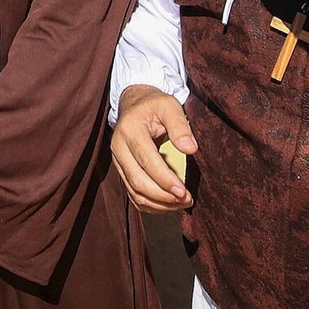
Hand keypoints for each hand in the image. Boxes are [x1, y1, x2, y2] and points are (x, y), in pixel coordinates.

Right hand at [110, 85, 195, 212]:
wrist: (134, 104)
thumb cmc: (154, 105)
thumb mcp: (169, 106)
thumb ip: (180, 126)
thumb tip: (191, 149)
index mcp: (130, 130)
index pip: (146, 161)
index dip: (164, 179)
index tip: (183, 191)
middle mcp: (119, 147)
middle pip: (138, 181)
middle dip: (163, 196)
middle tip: (186, 200)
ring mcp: (118, 161)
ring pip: (134, 192)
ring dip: (158, 204)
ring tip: (181, 204)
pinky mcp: (122, 170)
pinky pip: (133, 194)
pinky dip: (151, 205)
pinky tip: (168, 204)